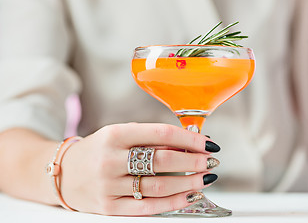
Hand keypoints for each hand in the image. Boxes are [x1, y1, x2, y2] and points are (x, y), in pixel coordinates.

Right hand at [60, 123, 219, 214]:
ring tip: (205, 179)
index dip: (189, 138)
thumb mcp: (119, 135)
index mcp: (115, 135)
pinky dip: (173, 203)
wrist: (63, 173)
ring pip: (158, 186)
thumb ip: (149, 138)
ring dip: (188, 183)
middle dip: (193, 161)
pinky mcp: (109, 208)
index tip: (207, 142)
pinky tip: (189, 197)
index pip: (161, 134)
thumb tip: (187, 144)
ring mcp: (109, 186)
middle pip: (163, 161)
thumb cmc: (98, 150)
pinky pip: (147, 208)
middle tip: (211, 161)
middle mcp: (110, 160)